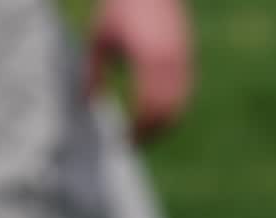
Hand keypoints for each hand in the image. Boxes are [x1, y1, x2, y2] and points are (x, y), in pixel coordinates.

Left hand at [87, 0, 192, 141]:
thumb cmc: (120, 8)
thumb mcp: (99, 40)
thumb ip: (93, 73)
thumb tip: (88, 104)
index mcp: (146, 57)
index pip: (148, 106)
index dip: (138, 130)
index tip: (124, 143)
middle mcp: (169, 59)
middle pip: (166, 111)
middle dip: (151, 133)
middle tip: (132, 146)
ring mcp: (182, 57)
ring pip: (179, 103)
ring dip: (163, 124)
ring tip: (143, 136)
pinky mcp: (187, 54)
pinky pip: (184, 91)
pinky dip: (172, 109)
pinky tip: (155, 117)